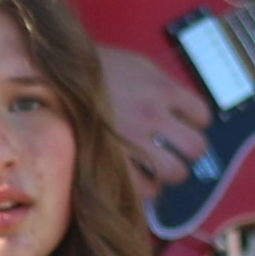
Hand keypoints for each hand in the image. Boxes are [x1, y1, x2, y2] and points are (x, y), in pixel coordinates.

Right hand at [97, 44, 211, 198]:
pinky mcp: (112, 162)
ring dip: (170, 173)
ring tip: (160, 170)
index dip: (196, 124)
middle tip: (178, 153)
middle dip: (188, 153)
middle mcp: (151, 115)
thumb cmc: (91, 74)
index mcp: (161, 89)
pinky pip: (144, 188)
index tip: (186, 128)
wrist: (53, 82)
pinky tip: (141, 182)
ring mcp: (132, 141)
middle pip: (195, 147)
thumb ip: (160, 86)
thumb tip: (177, 107)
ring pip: (175, 172)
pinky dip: (147, 189)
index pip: (202, 115)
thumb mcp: (136, 66)